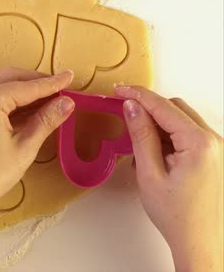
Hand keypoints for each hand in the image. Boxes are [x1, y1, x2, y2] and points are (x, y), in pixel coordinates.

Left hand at [0, 68, 74, 270]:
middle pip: (11, 78)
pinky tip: (25, 109)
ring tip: (47, 100)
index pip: (27, 86)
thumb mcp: (24, 148)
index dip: (52, 83)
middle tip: (61, 89)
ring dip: (22, 90)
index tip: (70, 77)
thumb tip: (67, 103)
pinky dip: (7, 99)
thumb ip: (46, 121)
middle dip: (36, 83)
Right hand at [115, 86, 222, 271]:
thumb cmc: (178, 216)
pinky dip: (170, 137)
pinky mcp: (215, 156)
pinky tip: (157, 156)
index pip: (163, 106)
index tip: (119, 90)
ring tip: (142, 149)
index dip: (138, 95)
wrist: (200, 242)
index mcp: (200, 144)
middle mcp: (214, 142)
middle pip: (175, 108)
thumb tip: (132, 108)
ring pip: (183, 120)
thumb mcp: (149, 173)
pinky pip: (190, 134)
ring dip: (159, 125)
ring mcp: (218, 148)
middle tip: (124, 115)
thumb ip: (141, 135)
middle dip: (148, 110)